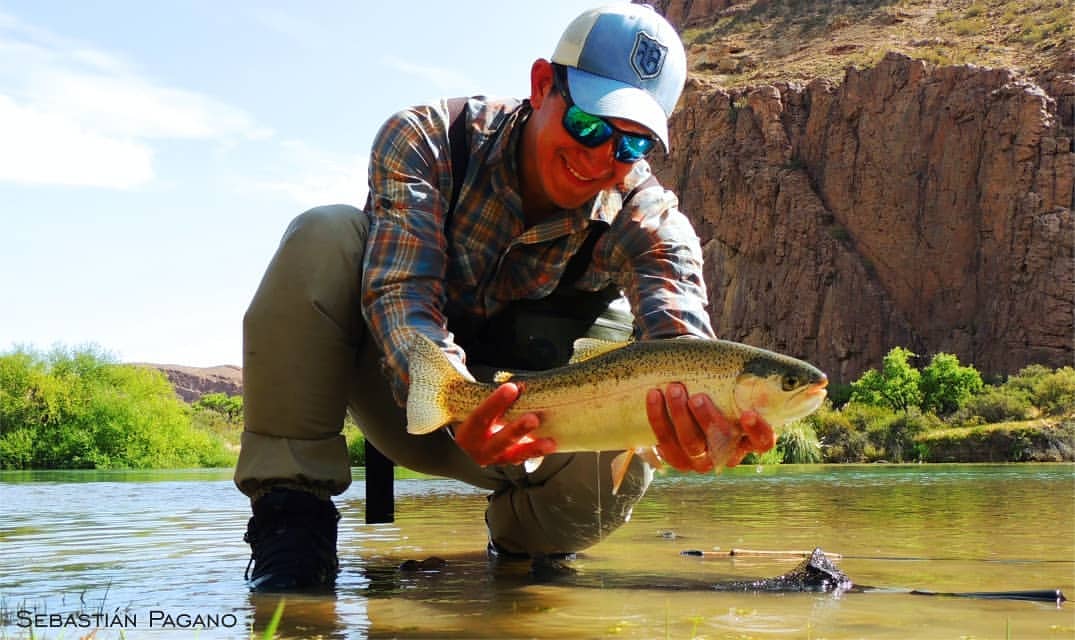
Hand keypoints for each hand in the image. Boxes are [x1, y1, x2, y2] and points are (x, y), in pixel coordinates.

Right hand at [451, 382, 555, 465]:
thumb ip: (482, 394)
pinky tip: (550, 446)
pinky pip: (521, 460)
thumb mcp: (469, 406)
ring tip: (550, 442)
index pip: (481, 416)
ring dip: (532, 448)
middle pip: (498, 440)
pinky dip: (535, 453)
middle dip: (516, 430)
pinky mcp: (506, 462)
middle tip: (533, 419)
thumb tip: (492, 371)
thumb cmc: (470, 417)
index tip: (511, 387)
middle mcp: (478, 448)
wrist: (463, 445)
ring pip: (513, 455)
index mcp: (467, 432)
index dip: (495, 402)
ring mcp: (494, 458)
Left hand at [646, 383, 774, 472]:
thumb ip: (742, 374)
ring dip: (680, 416)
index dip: (757, 432)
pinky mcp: (677, 459)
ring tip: (674, 389)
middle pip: (721, 442)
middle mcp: (728, 453)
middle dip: (707, 419)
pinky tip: (653, 396)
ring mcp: (701, 460)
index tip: (747, 414)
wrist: (685, 389)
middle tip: (697, 397)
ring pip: (691, 444)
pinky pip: (665, 443)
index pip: (762, 442)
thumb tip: (748, 362)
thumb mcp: (732, 377)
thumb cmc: (716, 382)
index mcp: (749, 436)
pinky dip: (658, 418)